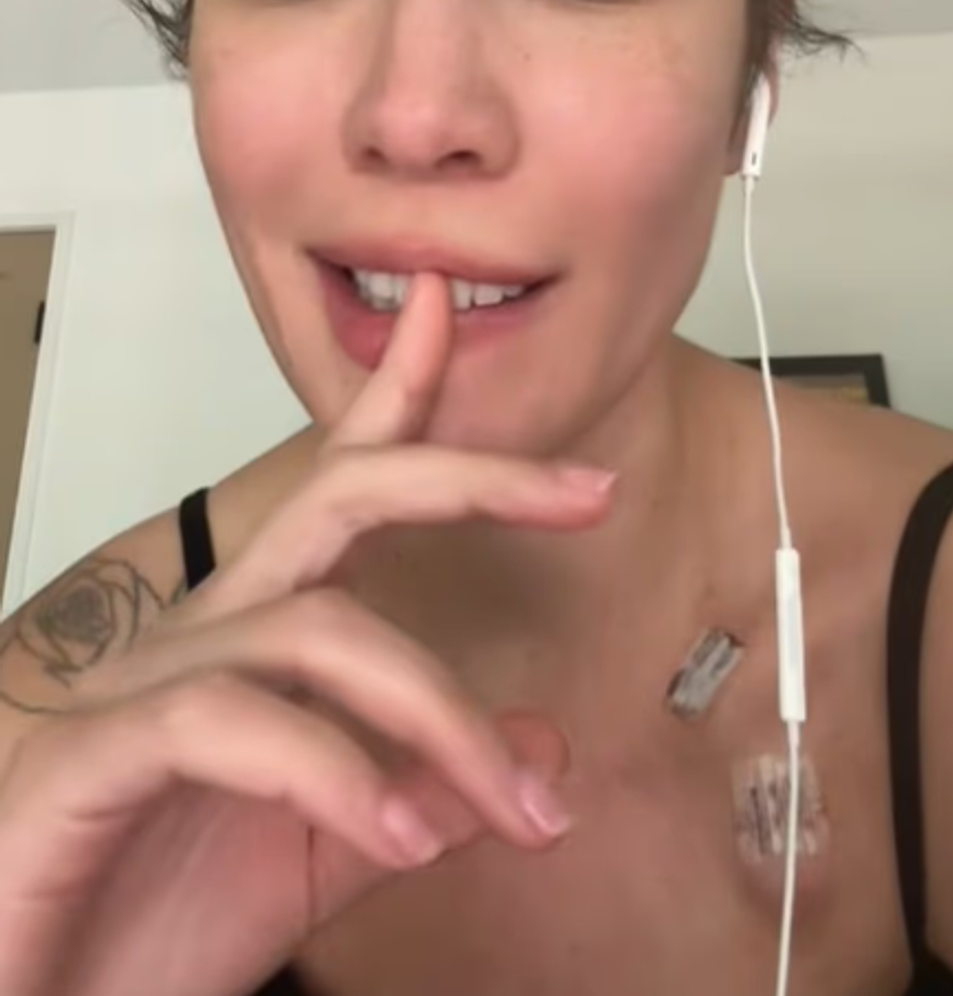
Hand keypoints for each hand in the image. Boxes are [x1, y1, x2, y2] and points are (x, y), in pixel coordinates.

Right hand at [0, 274, 614, 995]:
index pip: (335, 488)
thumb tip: (542, 751)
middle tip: (587, 489)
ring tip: (520, 811)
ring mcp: (136, 684)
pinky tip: (398, 836)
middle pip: (336, 499)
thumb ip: (423, 798)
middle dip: (465, 474)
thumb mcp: (316, 860)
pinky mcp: (89, 753)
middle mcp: (199, 634)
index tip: (450, 305)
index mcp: (252, 640)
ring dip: (441, 716)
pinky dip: (335, 776)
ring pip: (317, 629)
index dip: (398, 393)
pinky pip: (227, 722)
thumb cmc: (141, 921)